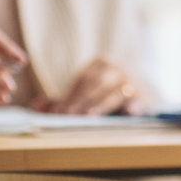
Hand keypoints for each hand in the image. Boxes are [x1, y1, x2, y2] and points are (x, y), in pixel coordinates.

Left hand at [31, 57, 148, 115]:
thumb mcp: (84, 93)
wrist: (138, 93)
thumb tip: (35, 106)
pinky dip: (136, 106)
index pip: (82, 80)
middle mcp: (117, 69)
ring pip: (115, 93)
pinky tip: (130, 112)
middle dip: (82, 102)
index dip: (70, 96)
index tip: (58, 112)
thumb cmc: (105, 94)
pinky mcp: (145, 96)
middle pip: (97, 85)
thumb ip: (61, 100)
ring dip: (101, 105)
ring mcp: (132, 82)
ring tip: (89, 116)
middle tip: (69, 117)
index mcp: (100, 64)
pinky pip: (140, 100)